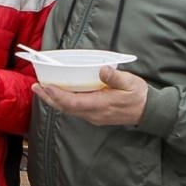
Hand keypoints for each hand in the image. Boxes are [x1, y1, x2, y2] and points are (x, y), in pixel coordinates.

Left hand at [33, 66, 148, 127]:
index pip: (74, 102)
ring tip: (43, 90)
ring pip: (69, 110)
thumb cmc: (139, 95)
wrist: (148, 111)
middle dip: (50, 98)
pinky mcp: (95, 115)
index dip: (58, 96)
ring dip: (54, 100)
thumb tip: (102, 69)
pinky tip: (59, 94)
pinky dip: (64, 102)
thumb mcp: (130, 82)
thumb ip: (115, 77)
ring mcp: (93, 116)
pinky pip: (75, 109)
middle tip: (36, 87)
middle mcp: (94, 114)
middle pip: (66, 108)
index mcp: (101, 105)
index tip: (46, 87)